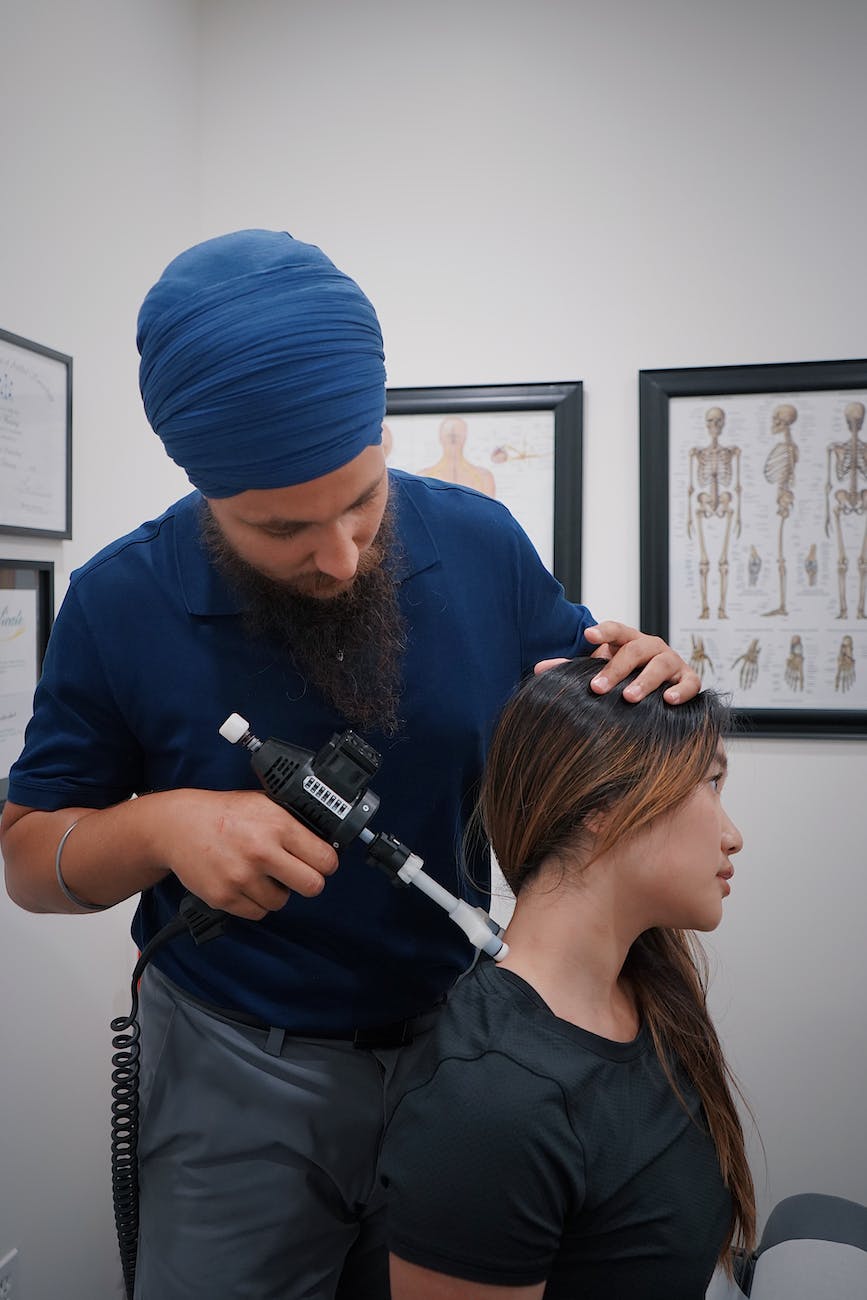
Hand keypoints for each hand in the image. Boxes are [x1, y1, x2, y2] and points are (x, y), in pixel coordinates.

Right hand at [153, 788, 338, 920]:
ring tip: (262, 874)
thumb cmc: (225, 814)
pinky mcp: (224, 897)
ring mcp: (242, 877)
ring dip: (276, 892)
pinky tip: (246, 883)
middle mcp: (262, 851)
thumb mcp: (264, 803)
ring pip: (281, 902)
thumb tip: (325, 839)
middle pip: (312, 886)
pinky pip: (257, 912)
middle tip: (298, 874)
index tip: (322, 864)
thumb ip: (293, 822)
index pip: (325, 859)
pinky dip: (255, 902)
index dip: (327, 863)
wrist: (179, 825)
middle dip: (308, 881)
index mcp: (278, 825)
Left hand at [535, 622, 701, 703]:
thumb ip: (573, 669)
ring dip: (645, 680)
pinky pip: (689, 683)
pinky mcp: (689, 679)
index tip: (587, 635)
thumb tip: (538, 669)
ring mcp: (672, 662)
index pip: (616, 630)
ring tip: (630, 698)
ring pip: (661, 664)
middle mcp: (651, 647)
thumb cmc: (627, 676)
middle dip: (616, 669)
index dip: (603, 631)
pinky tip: (668, 700)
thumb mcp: (602, 669)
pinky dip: (680, 690)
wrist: (665, 687)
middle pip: (634, 650)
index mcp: (629, 641)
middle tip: (597, 688)